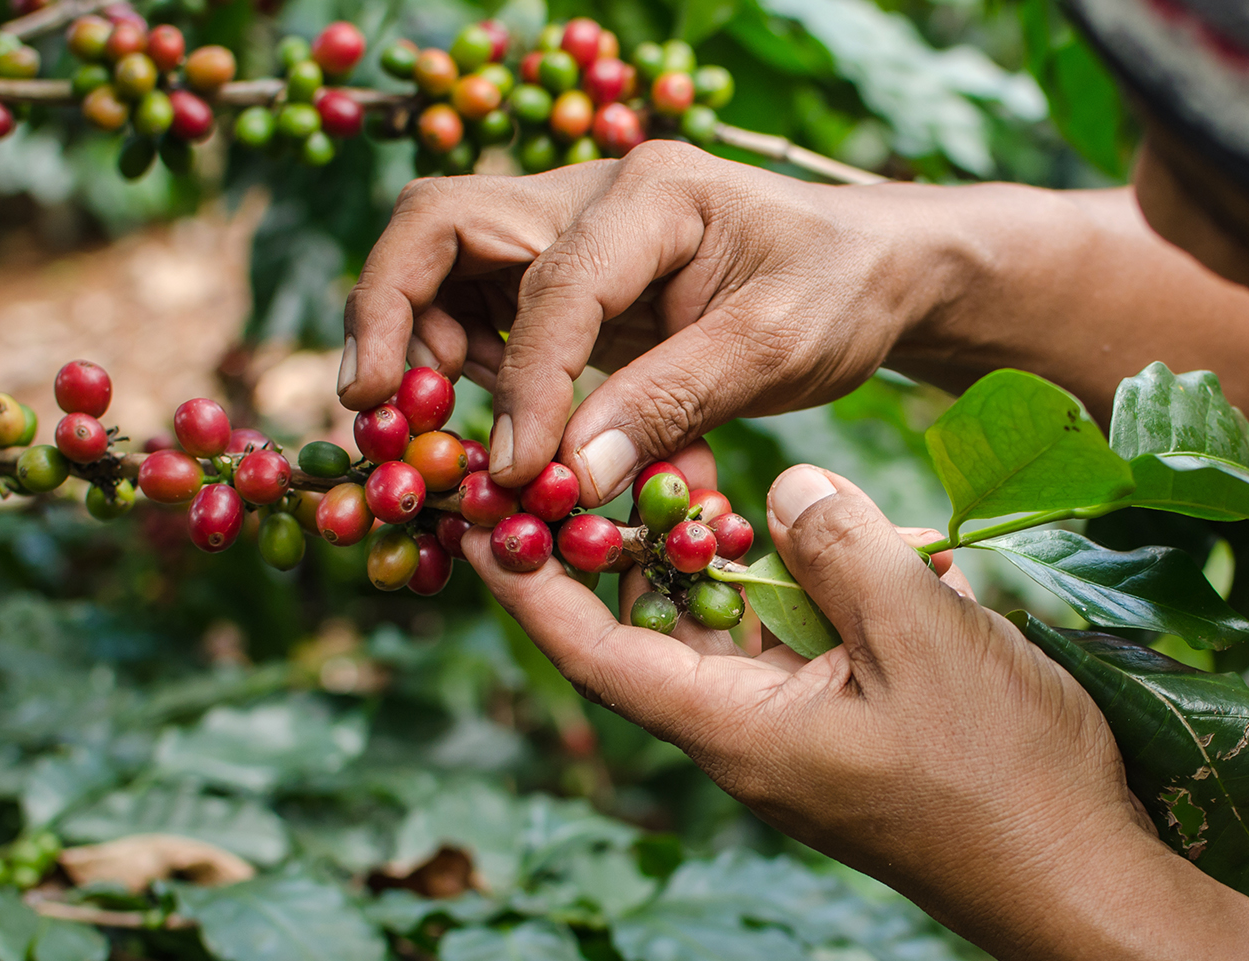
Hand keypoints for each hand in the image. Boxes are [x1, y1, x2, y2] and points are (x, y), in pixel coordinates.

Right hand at [341, 144, 950, 505]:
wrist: (873, 269)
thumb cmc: (838, 294)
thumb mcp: (775, 351)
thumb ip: (670, 405)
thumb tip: (568, 477)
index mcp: (651, 194)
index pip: (550, 284)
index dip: (524, 384)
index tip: (518, 472)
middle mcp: (591, 196)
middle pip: (440, 226)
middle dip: (390, 314)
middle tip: (375, 411)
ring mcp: (571, 232)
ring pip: (444, 264)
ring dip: (417, 343)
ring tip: (424, 431)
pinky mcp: (570, 278)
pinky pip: (483, 310)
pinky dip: (465, 367)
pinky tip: (491, 430)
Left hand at [464, 456, 1158, 932]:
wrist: (1083, 877)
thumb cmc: (1001, 775)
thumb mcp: (921, 639)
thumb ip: (840, 550)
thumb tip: (782, 487)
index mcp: (736, 730)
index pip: (597, 652)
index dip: (530, 585)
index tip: (479, 515)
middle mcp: (749, 735)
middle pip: (651, 630)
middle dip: (621, 544)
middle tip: (600, 451)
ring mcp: (801, 735)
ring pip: (727, 630)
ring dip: (713, 557)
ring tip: (694, 467)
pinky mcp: (850, 728)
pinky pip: (794, 644)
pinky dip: (792, 584)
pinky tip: (815, 531)